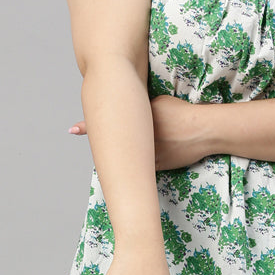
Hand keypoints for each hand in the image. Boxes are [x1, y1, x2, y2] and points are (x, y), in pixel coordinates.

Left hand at [68, 94, 213, 170]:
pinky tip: (126, 172)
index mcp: (137, 122)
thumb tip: (131, 102)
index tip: (72, 128)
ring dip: (117, 157)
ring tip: (106, 154)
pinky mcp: (158, 166)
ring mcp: (146, 155)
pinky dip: (134, 169)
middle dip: (94, 136)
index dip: (88, 126)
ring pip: (125, 159)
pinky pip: (142, 169)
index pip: (109, 122)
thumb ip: (142, 105)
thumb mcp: (158, 103)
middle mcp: (138, 140)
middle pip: (113, 141)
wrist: (203, 130)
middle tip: (73, 130)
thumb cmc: (183, 113)